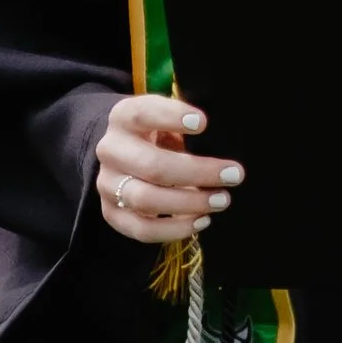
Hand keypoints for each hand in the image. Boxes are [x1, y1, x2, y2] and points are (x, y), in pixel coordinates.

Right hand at [95, 94, 243, 243]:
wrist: (126, 156)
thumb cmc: (159, 134)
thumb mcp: (170, 120)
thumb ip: (188, 126)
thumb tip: (225, 142)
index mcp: (123, 117)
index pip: (142, 113)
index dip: (171, 116)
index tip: (203, 123)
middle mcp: (110, 150)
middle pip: (152, 165)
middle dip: (198, 172)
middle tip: (234, 175)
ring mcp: (107, 184)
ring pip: (146, 199)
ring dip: (190, 202)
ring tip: (222, 200)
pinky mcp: (112, 213)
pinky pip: (142, 229)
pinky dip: (175, 229)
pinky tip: (202, 220)